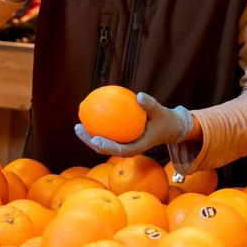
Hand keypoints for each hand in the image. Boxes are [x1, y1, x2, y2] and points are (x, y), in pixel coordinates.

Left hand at [74, 92, 193, 157]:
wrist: (168, 127)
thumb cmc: (164, 120)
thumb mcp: (161, 111)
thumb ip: (151, 105)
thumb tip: (139, 95)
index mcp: (136, 148)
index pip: (118, 150)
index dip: (105, 146)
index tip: (94, 138)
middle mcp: (126, 149)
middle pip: (104, 149)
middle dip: (89, 141)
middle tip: (78, 129)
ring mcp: (122, 145)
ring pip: (102, 143)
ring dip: (89, 136)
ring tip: (78, 125)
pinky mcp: (120, 140)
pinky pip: (106, 134)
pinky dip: (97, 127)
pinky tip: (89, 116)